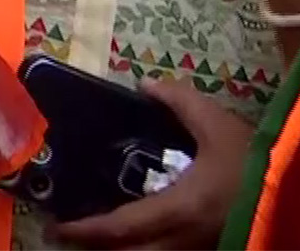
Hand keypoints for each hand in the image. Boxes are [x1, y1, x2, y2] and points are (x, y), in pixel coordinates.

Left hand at [55, 78, 252, 248]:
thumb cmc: (260, 163)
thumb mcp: (218, 124)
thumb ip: (179, 101)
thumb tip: (146, 84)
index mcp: (181, 211)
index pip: (121, 228)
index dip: (86, 231)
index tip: (59, 228)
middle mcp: (187, 241)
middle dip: (100, 248)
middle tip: (72, 235)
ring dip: (127, 249)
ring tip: (104, 235)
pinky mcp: (220, 249)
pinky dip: (151, 247)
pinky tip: (145, 234)